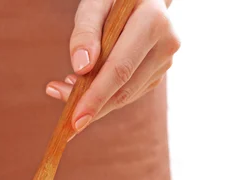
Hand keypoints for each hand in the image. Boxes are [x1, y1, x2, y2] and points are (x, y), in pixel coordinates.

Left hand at [46, 0, 179, 132]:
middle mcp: (166, 44)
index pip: (120, 69)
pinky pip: (127, 93)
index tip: (75, 120)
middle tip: (62, 114)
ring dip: (93, 102)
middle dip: (91, 106)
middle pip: (124, 89)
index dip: (96, 97)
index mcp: (153, 22)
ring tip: (62, 89)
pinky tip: (81, 86)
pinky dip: (102, 97)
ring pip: (126, 96)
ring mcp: (165, 61)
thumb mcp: (94, 4)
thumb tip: (81, 67)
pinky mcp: (157, 73)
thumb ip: (85, 32)